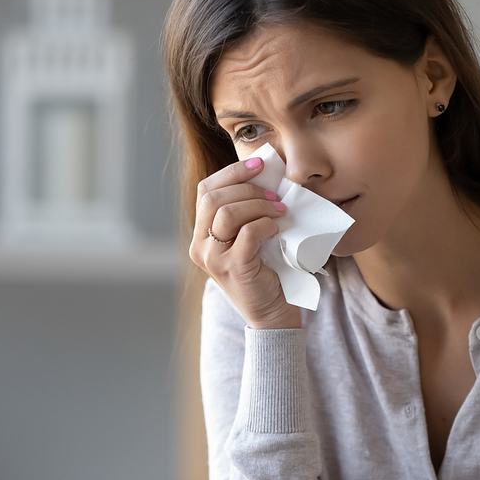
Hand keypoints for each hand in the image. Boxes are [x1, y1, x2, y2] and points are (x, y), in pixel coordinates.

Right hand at [190, 156, 301, 329]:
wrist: (273, 314)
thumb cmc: (267, 272)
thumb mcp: (249, 238)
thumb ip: (246, 212)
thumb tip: (265, 174)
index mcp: (201, 234)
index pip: (205, 190)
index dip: (232, 172)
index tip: (259, 165)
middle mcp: (200, 246)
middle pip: (213, 198)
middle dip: (247, 188)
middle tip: (274, 195)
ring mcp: (213, 259)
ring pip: (227, 213)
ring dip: (258, 205)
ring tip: (279, 210)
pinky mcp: (233, 269)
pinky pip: (247, 234)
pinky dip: (265, 225)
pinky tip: (278, 229)